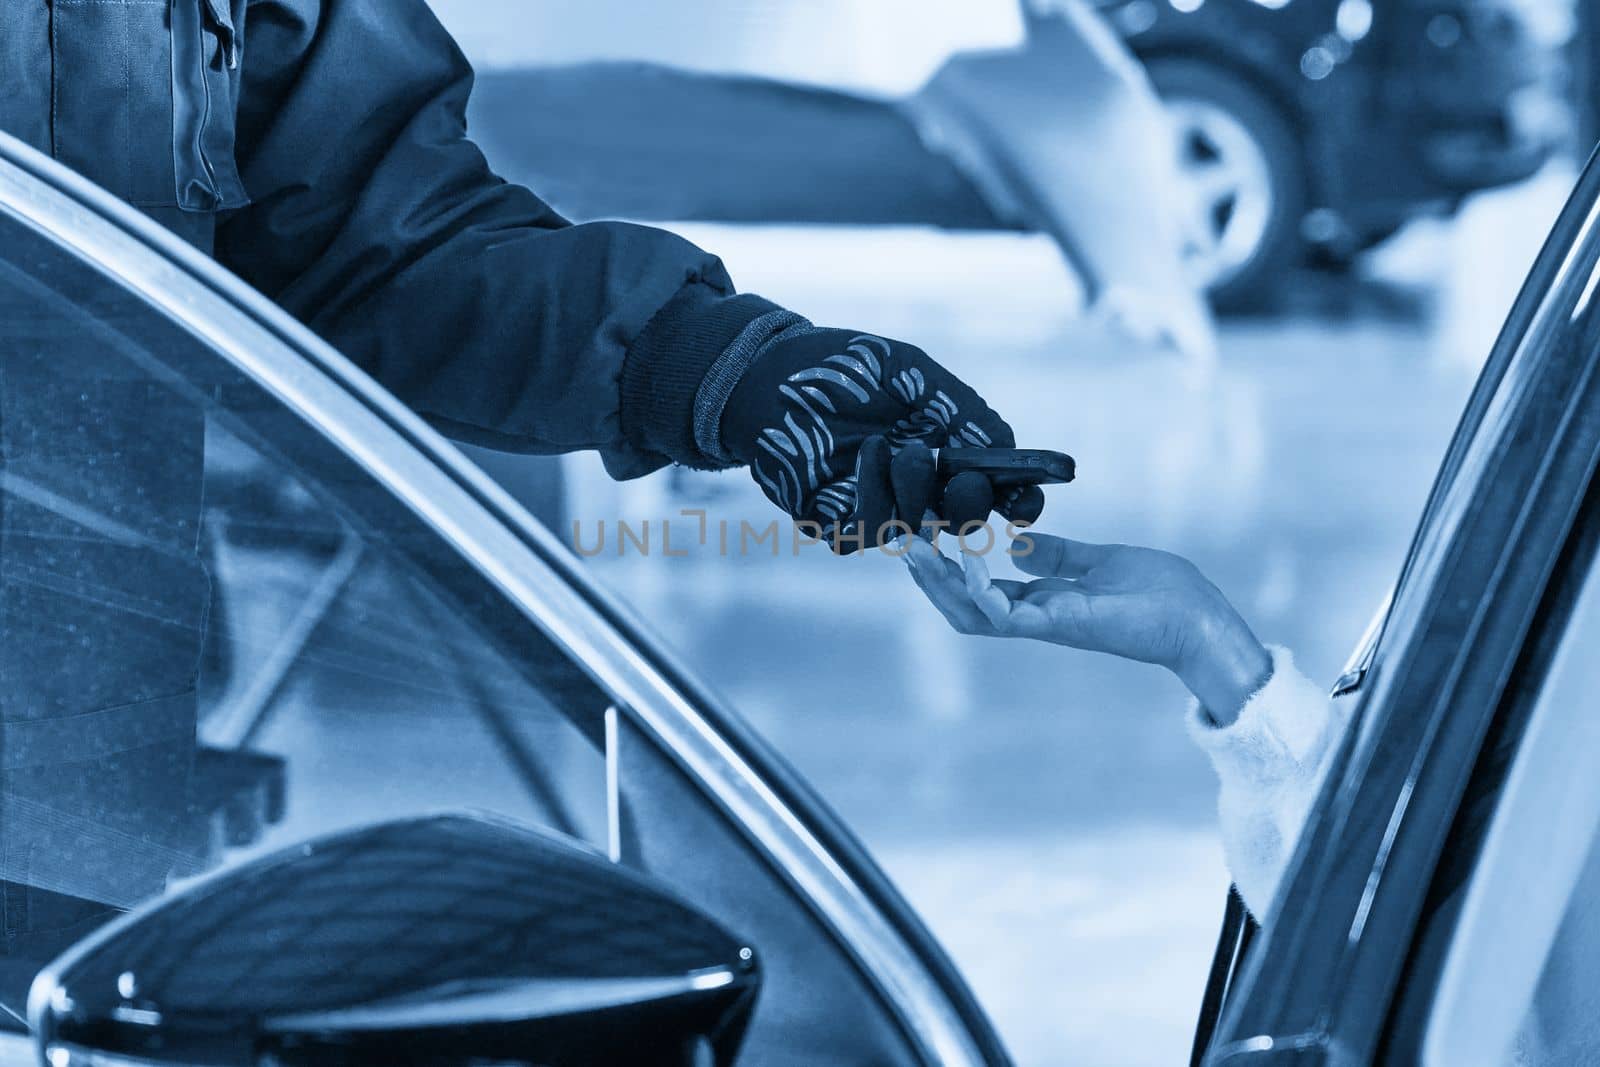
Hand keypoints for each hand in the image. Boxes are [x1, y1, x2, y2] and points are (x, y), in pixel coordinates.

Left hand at [720, 330, 1044, 550]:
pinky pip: (867, 530)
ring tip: (898, 447)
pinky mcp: (834, 523)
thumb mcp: (913, 374)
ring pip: (917, 530)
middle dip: (970, 505)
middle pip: (964, 522)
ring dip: (916, 493)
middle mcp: (918, 491)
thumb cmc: (844, 367)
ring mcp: (877, 510)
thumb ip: (960, 408)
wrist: (771, 370)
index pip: (997, 494)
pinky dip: (873, 496)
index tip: (1028, 501)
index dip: (1019, 503)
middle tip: (964, 478)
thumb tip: (1006, 446)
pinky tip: (867, 454)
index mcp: (948, 456)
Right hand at [903, 533, 1272, 722]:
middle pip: (962, 607)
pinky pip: (1006, 615)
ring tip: (916, 549)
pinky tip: (965, 558)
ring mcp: (1046, 625)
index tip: (921, 536)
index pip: (979, 591)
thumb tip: (1019, 543)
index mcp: (1044, 603)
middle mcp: (1037, 619)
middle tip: (898, 542)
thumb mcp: (1101, 562)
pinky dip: (980, 588)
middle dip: (928, 579)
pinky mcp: (1062, 626)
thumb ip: (1059, 557)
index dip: (946, 568)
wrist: (1200, 618)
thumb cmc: (1163, 592)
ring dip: (940, 585)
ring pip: (972, 616)